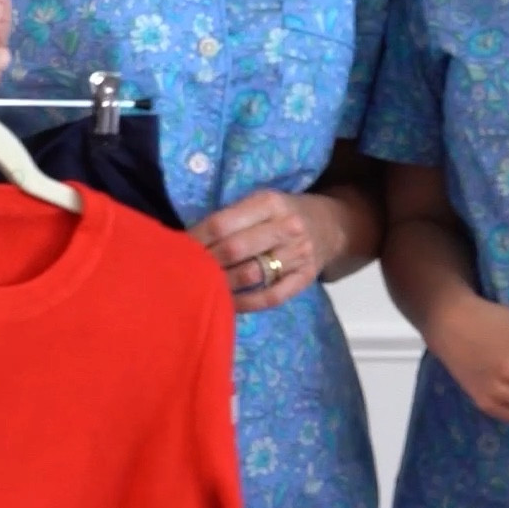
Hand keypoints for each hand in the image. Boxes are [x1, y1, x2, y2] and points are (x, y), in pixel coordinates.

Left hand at [194, 186, 333, 314]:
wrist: (331, 225)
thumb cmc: (282, 213)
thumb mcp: (260, 202)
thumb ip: (231, 217)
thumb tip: (186, 239)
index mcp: (269, 202)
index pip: (222, 223)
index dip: (195, 239)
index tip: (177, 249)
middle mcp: (286, 226)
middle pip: (235, 249)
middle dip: (206, 262)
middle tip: (185, 272)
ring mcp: (298, 254)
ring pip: (251, 274)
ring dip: (222, 284)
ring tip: (202, 288)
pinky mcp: (305, 278)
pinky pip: (271, 296)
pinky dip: (246, 303)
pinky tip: (228, 304)